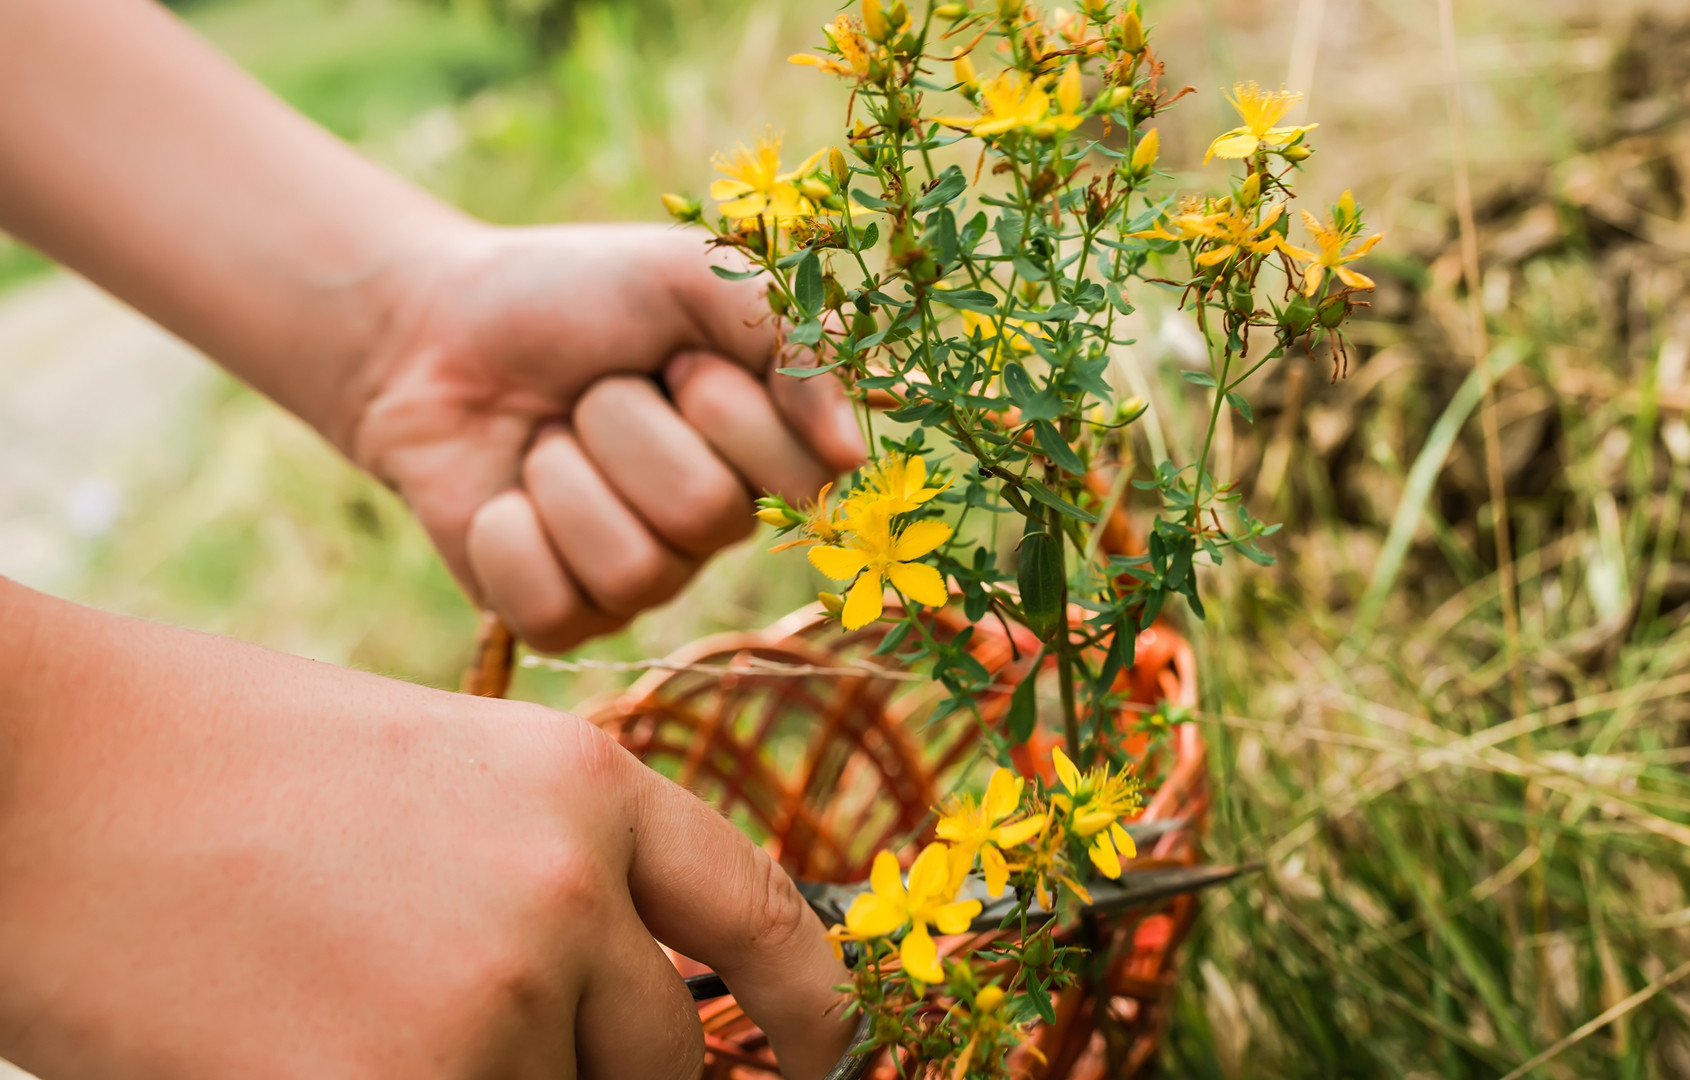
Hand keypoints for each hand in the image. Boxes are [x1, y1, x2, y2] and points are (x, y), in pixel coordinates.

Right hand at [0, 580, 854, 1079]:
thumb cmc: (234, 774)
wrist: (52, 778)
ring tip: (353, 1010)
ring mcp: (488, 1001)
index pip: (765, 921)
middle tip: (478, 1035)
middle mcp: (570, 892)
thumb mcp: (448, 781)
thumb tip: (648, 1004)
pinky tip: (311, 1049)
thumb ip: (568, 880)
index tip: (825, 1060)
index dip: (815, 1012)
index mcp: (592, 788)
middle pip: (666, 1060)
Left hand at [350, 223, 867, 650]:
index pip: (801, 475)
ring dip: (562, 475)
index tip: (674, 357)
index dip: (723, 403)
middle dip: (624, 424)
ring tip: (545, 438)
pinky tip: (503, 496)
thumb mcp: (693, 275)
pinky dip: (510, 535)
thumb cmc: (576, 296)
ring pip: (633, 570)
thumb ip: (791, 335)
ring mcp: (640, 582)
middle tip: (594, 391)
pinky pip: (556, 611)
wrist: (433, 327)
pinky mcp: (558, 619)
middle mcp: (715, 530)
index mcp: (765, 454)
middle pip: (706, 515)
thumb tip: (849, 456)